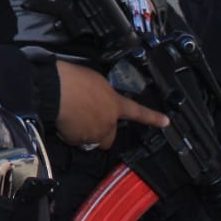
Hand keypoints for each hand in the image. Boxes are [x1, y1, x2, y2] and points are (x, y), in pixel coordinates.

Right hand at [53, 60, 169, 149]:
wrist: (55, 90)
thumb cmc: (74, 79)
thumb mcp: (96, 82)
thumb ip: (104, 96)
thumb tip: (100, 101)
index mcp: (115, 104)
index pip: (138, 112)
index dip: (152, 118)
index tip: (166, 123)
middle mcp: (108, 122)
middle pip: (109, 136)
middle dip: (102, 132)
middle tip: (88, 120)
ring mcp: (93, 133)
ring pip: (91, 139)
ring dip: (84, 132)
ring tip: (71, 115)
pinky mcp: (77, 140)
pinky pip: (75, 139)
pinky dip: (70, 133)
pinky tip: (63, 120)